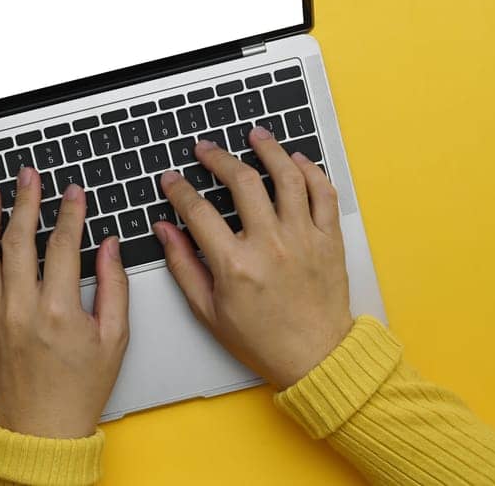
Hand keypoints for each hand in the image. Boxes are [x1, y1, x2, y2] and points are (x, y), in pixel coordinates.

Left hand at [0, 168, 129, 437]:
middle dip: (25, 201)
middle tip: (28, 176)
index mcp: (59, 311)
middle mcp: (21, 310)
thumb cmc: (79, 390)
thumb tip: (108, 246)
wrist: (42, 429)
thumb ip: (114, 287)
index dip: (70, 212)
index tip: (73, 193)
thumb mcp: (114, 340)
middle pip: (19, 241)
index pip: (64, 245)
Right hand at [154, 126, 352, 388]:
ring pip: (287, 177)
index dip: (178, 189)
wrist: (316, 357)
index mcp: (235, 265)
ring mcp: (304, 239)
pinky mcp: (329, 240)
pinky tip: (296, 160)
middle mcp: (270, 245)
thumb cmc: (262, 339)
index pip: (198, 211)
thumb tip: (165, 230)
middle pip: (242, 182)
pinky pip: (323, 193)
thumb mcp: (208, 309)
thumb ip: (183, 264)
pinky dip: (310, 171)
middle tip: (206, 149)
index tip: (171, 180)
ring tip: (255, 136)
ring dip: (269, 150)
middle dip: (218, 158)